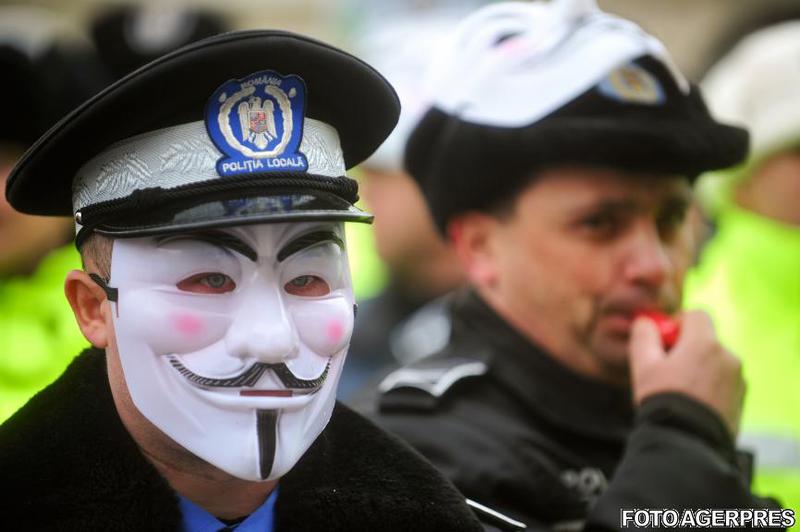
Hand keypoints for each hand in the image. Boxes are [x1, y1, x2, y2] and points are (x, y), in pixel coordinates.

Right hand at [629, 310, 743, 435]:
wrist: (689, 443)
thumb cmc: (664, 399)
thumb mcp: (643, 365)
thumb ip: (643, 335)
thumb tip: (645, 322)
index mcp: (705, 343)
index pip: (696, 315)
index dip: (677, 323)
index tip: (663, 342)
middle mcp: (728, 356)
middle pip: (705, 340)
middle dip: (686, 348)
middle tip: (665, 370)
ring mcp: (738, 379)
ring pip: (714, 362)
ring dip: (698, 368)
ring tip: (678, 392)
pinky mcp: (740, 400)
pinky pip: (723, 382)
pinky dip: (709, 387)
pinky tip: (692, 404)